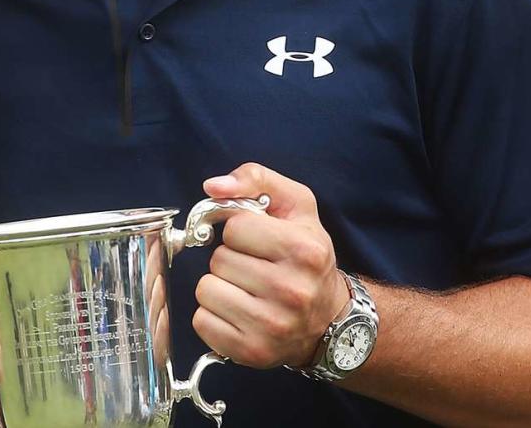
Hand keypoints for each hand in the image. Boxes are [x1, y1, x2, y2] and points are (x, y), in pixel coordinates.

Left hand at [192, 163, 350, 368]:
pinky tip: (240, 313)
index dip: (240, 230)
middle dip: (231, 259)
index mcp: (304, 249)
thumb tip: (213, 186)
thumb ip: (254, 178)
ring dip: (220, 286)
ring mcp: (272, 326)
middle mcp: (292, 290)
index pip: (234, 227)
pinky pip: (202, 321)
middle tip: (256, 268)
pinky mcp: (252, 351)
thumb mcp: (295, 205)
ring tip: (248, 290)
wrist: (328, 318)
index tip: (258, 241)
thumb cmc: (307, 256)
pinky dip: (214, 315)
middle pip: (219, 260)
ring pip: (206, 290)